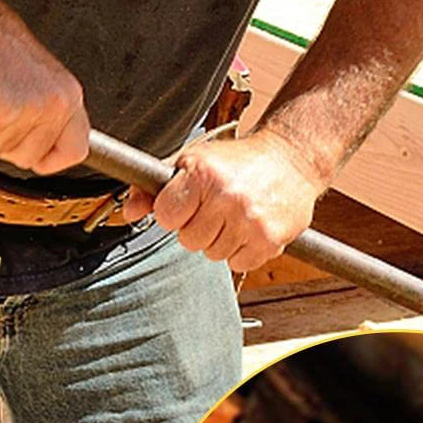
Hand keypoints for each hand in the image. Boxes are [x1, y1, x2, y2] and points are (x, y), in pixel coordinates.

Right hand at [0, 8, 89, 176]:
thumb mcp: (39, 78)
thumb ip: (47, 111)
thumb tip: (43, 149)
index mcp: (69, 95)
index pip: (75, 150)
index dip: (49, 159)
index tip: (31, 154)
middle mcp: (56, 104)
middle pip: (29, 158)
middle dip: (2, 141)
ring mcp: (30, 110)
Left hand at [122, 129, 327, 270]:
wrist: (293, 158)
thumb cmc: (238, 160)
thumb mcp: (193, 161)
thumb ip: (154, 187)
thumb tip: (129, 214)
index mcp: (203, 174)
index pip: (165, 216)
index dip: (174, 213)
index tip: (188, 203)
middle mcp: (226, 196)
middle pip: (188, 240)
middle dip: (198, 228)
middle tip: (216, 209)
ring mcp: (250, 220)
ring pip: (212, 255)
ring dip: (221, 240)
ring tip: (236, 216)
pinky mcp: (270, 240)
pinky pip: (238, 264)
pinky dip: (243, 252)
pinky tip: (251, 228)